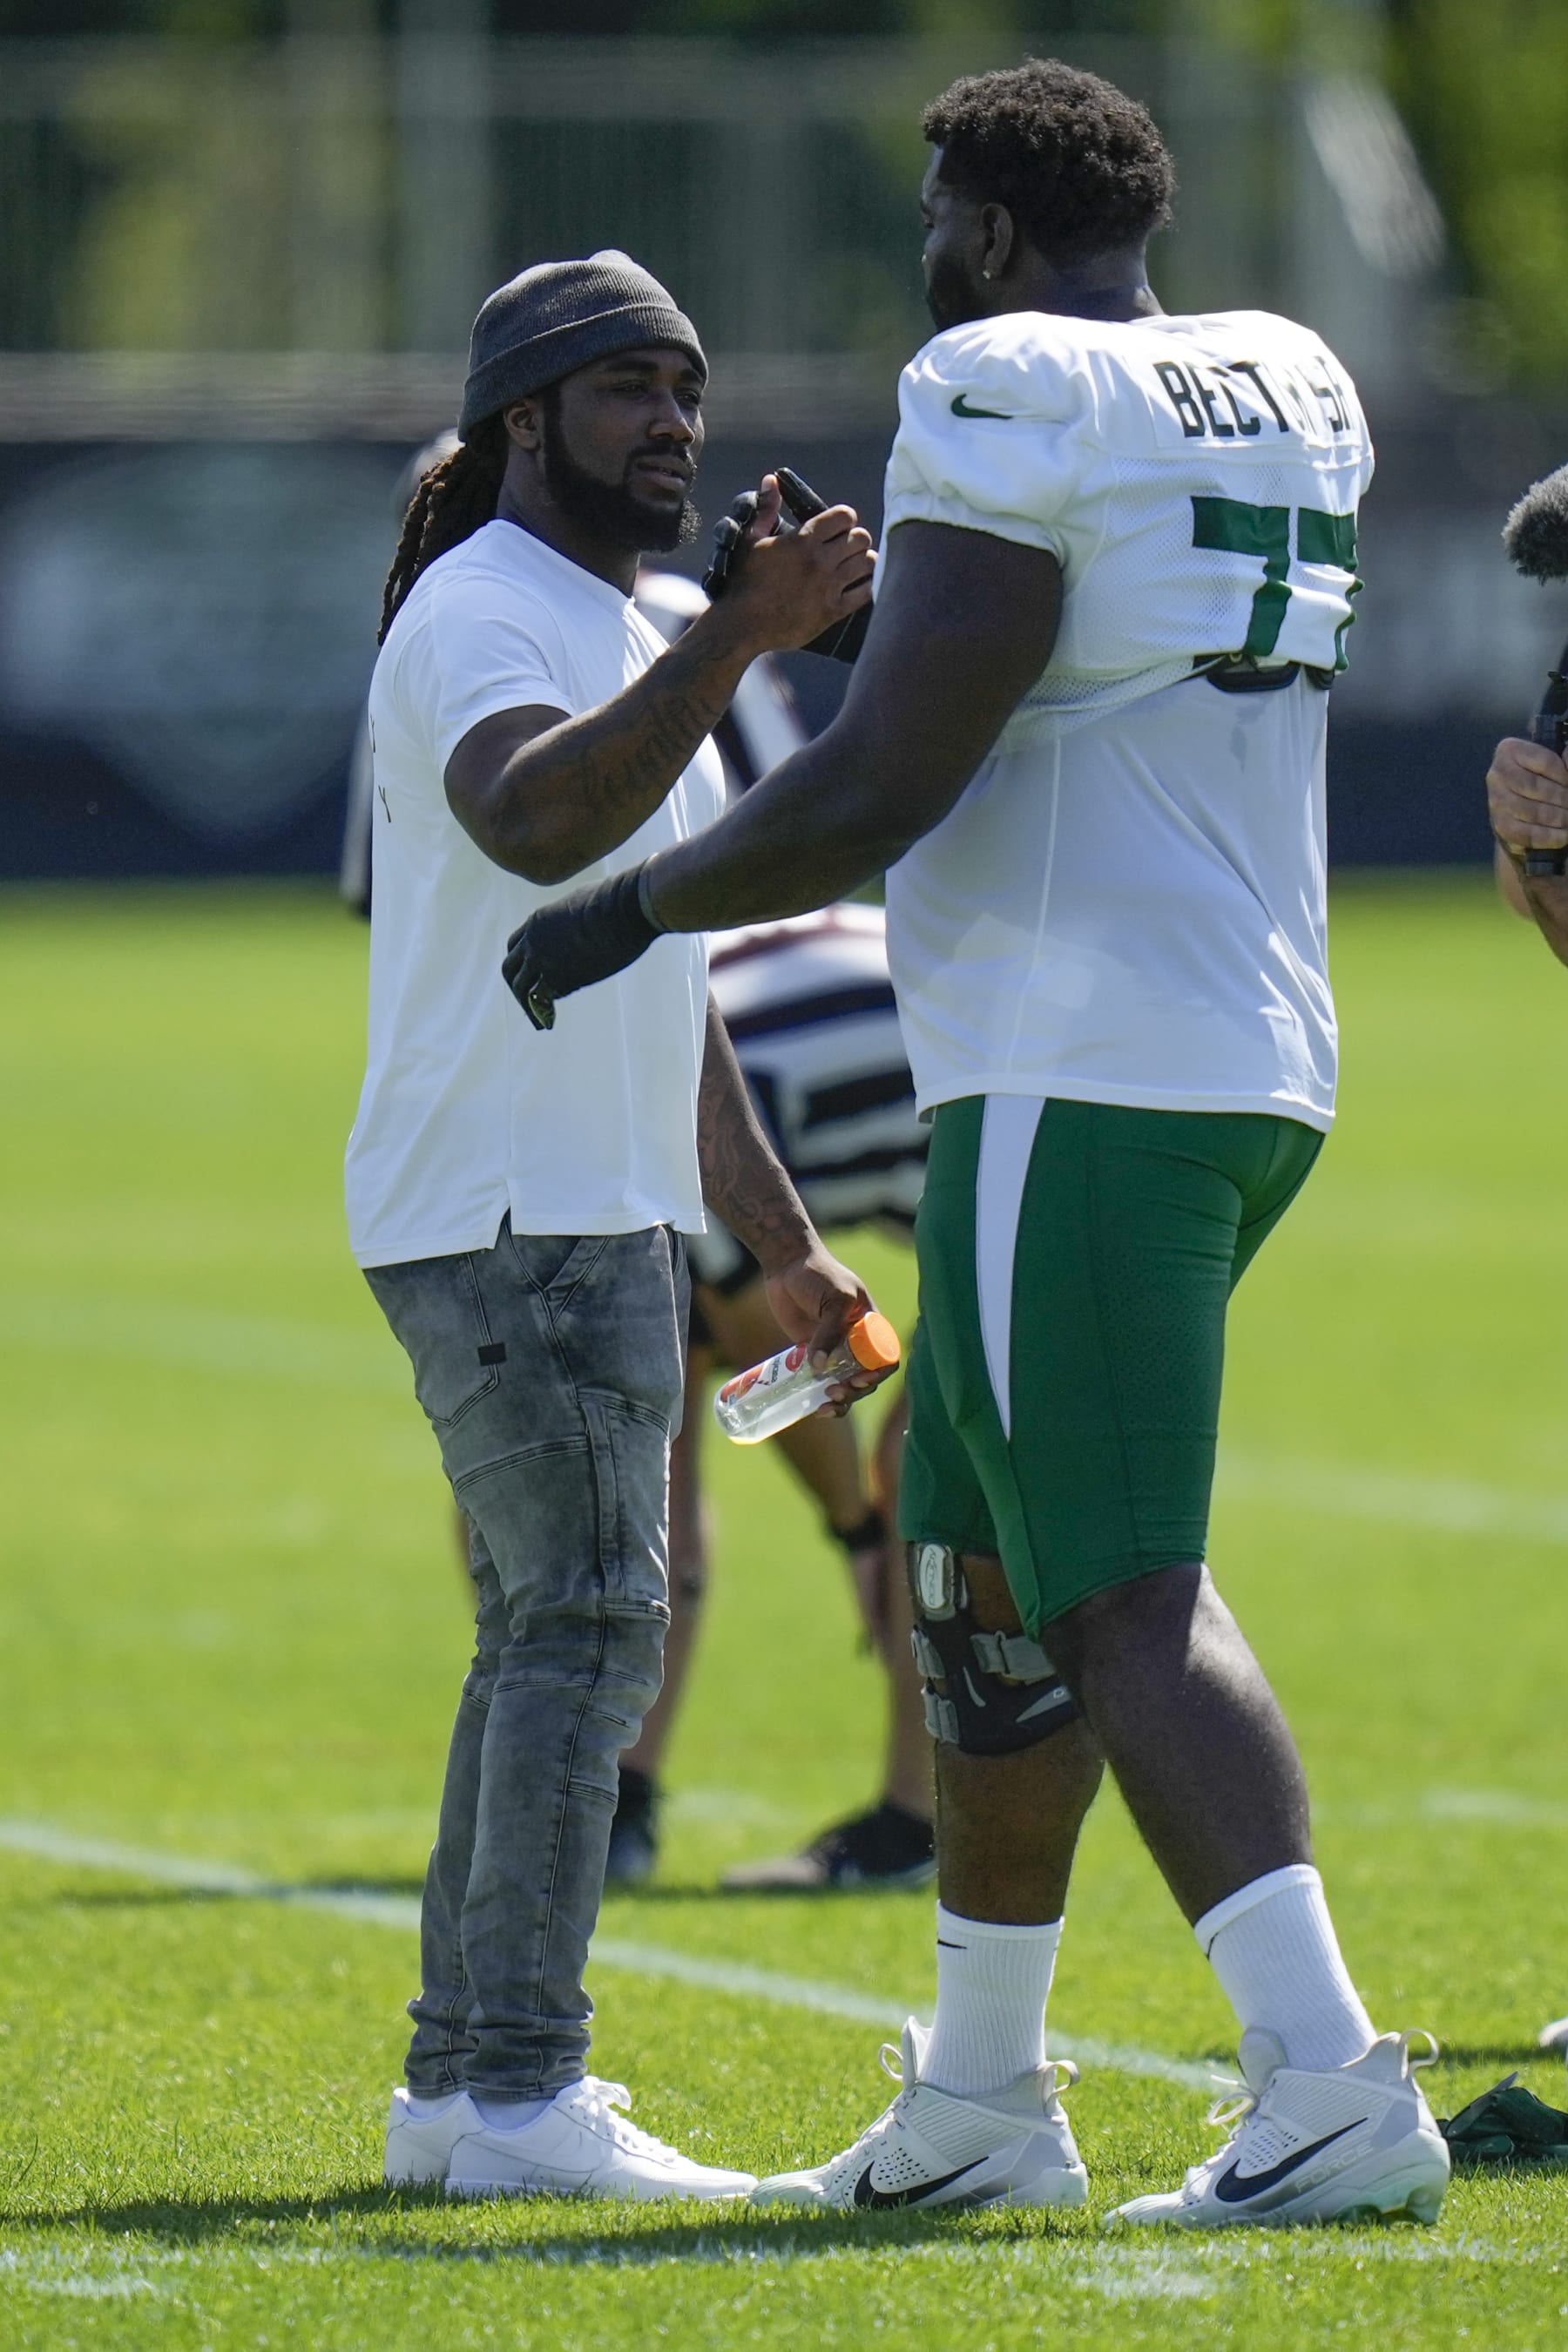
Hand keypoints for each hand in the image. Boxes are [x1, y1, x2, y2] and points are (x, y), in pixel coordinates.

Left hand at [501, 867, 659, 1030]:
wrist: (624, 909)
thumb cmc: (613, 900)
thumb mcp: (581, 901)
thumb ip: (571, 915)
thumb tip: (581, 917)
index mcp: (537, 921)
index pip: (515, 945)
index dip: (520, 960)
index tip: (528, 972)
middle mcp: (533, 942)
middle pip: (510, 968)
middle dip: (516, 985)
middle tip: (524, 1000)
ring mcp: (543, 961)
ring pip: (522, 989)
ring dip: (526, 1005)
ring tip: (537, 1020)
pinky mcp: (560, 977)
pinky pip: (542, 999)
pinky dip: (544, 1011)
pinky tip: (549, 1021)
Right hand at [712, 473, 874, 656]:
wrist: (742, 624)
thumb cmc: (744, 580)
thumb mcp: (751, 540)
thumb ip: (766, 508)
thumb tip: (770, 479)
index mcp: (803, 540)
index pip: (845, 516)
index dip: (844, 519)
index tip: (837, 527)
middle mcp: (820, 561)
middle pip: (861, 538)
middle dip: (854, 539)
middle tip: (845, 547)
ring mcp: (828, 587)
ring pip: (868, 563)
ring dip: (863, 561)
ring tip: (852, 565)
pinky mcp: (832, 611)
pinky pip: (865, 592)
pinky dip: (865, 586)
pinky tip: (855, 584)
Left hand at [760, 1238, 891, 1416]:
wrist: (786, 1263)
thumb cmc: (817, 1274)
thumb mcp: (834, 1298)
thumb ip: (829, 1331)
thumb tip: (819, 1367)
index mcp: (870, 1326)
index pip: (885, 1357)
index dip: (878, 1373)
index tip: (859, 1380)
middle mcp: (855, 1341)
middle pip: (865, 1377)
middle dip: (854, 1390)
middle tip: (835, 1393)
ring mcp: (834, 1348)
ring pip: (844, 1384)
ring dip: (840, 1400)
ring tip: (823, 1406)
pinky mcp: (812, 1352)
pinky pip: (820, 1380)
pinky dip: (818, 1395)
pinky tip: (812, 1407)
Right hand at [1487, 736, 1567, 861]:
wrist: (1520, 811)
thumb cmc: (1541, 781)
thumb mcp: (1554, 766)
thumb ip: (1565, 761)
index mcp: (1509, 750)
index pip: (1546, 761)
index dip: (1565, 775)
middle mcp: (1497, 774)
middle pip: (1538, 787)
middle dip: (1563, 798)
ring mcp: (1496, 801)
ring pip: (1534, 811)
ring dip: (1559, 818)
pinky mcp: (1500, 825)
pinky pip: (1528, 833)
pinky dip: (1549, 837)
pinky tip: (1564, 836)